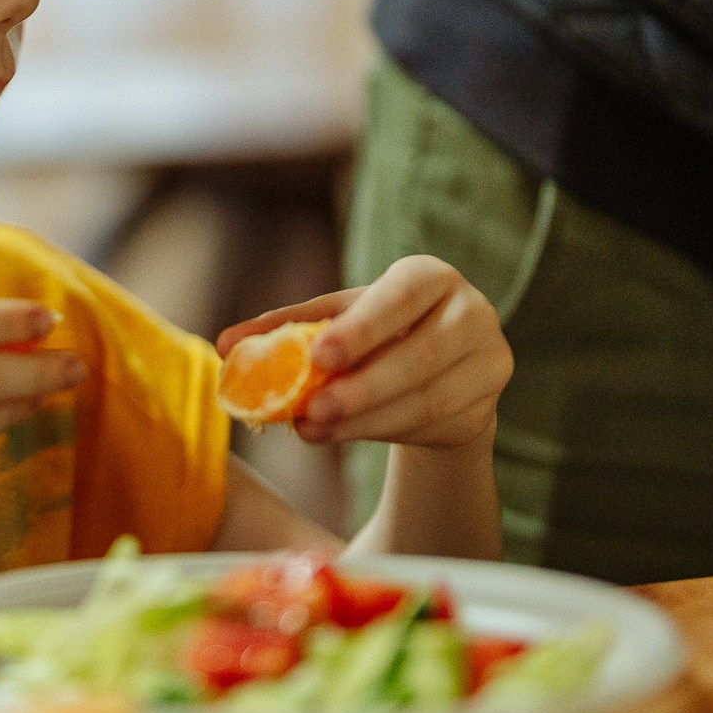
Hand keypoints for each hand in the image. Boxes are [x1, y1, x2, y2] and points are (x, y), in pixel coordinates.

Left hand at [217, 255, 509, 450]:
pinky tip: (344, 435)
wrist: (440, 369)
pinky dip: (383, 433)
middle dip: (360, 389)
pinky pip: (432, 426)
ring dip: (364, 420)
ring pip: (425, 399)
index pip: (399, 298)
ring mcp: (489, 361)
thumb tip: (224, 346)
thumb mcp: (336, 320)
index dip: (362, 328)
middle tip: (308, 414)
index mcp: (429, 277)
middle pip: (418, 356)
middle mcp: (470, 311)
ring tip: (311, 430)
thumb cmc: (376, 332)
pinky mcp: (488, 406)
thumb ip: (286, 329)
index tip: (320, 356)